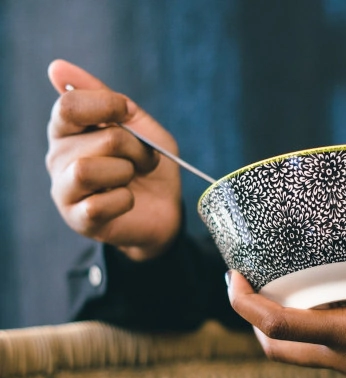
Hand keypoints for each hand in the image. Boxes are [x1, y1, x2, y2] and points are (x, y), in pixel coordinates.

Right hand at [46, 59, 181, 260]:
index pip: (68, 105)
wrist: (167, 209)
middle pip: (98, 139)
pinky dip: (124, 199)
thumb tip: (56, 67)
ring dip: (126, 171)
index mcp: (69, 129)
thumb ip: (107, 99)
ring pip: (88, 169)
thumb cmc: (149, 164)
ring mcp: (64, 190)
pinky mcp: (78, 219)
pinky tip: (127, 200)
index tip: (127, 112)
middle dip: (134, 147)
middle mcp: (58, 157)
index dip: (107, 105)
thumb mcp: (140, 126)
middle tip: (144, 159)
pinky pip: (99, 203)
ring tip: (132, 178)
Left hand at [227, 179, 345, 377]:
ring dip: (295, 327)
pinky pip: (339, 359)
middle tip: (253, 288)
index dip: (245, 303)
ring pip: (309, 356)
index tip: (233, 277)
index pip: (279, 326)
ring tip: (303, 290)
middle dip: (257, 320)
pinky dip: (331, 336)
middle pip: (281, 350)